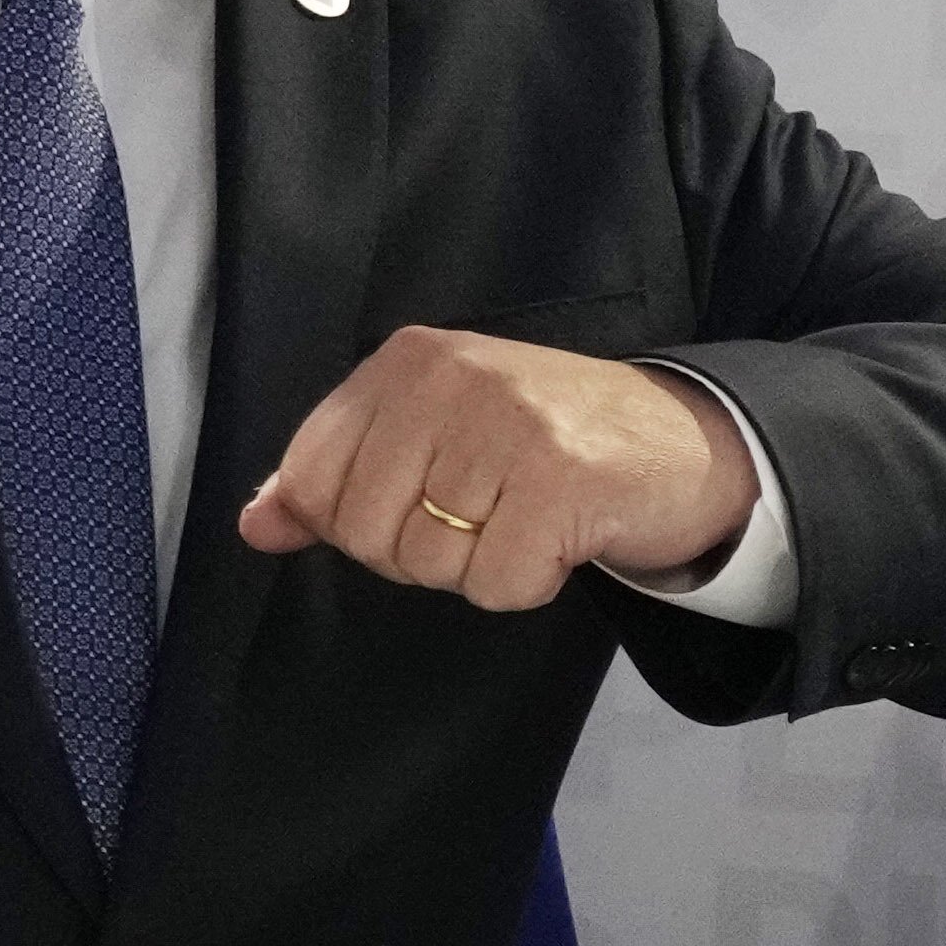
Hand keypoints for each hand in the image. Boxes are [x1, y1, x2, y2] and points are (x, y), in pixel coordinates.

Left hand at [235, 330, 754, 611]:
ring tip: (526, 519)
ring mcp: (508, 425)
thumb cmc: (551, 441)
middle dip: (420, 551)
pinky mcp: (561, 481)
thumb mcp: (436, 434)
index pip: (313, 475)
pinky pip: (497, 585)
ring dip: (478, 568)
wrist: (689, 440)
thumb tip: (256, 524)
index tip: (422, 500)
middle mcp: (453, 379)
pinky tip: (559, 540)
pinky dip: (528, 584)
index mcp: (409, 360)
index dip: (357, 520)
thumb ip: (338, 476)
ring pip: (427, 564)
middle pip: (365, 531)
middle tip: (486, 516)